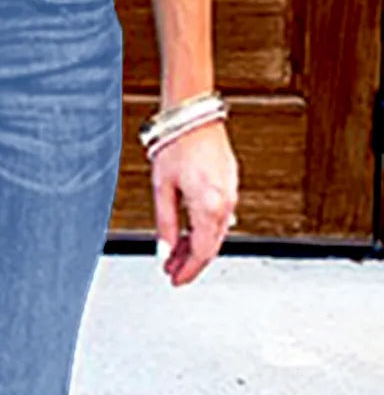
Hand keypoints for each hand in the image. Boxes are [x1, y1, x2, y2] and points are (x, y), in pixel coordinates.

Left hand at [151, 119, 239, 286]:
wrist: (193, 115)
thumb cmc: (176, 145)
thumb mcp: (163, 190)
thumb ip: (165, 225)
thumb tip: (164, 252)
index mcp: (209, 205)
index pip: (202, 251)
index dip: (189, 270)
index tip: (175, 280)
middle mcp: (226, 201)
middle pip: (211, 246)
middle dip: (191, 262)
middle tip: (172, 272)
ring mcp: (230, 192)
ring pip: (216, 232)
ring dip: (196, 247)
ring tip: (175, 255)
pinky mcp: (229, 184)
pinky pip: (219, 217)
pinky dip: (203, 230)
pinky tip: (187, 234)